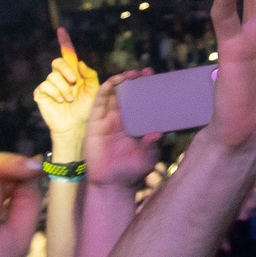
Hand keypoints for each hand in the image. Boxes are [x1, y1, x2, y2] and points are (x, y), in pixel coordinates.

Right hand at [33, 29, 99, 154]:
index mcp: (74, 73)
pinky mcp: (41, 93)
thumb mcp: (94, 90)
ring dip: (64, 88)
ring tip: (69, 99)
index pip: (68, 55)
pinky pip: (46, 85)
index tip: (61, 30)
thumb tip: (79, 62)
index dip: (64, 42)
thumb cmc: (87, 108)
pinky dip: (56, 93)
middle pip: (57, 62)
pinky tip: (60, 101)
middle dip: (66, 70)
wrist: (77, 125)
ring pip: (53, 76)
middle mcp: (61, 77)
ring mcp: (50, 85)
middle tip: (74, 81)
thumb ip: (90, 74)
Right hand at [85, 70, 164, 190]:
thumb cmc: (133, 170)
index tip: (160, 81)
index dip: (151, 91)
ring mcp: (110, 119)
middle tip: (147, 72)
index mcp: (139, 124)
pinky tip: (114, 82)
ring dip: (122, 81)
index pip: (146, 103)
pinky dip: (106, 90)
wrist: (112, 183)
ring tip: (132, 74)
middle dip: (138, 82)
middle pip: (131, 95)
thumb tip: (159, 133)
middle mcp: (125, 119)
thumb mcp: (148, 157)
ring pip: (115, 95)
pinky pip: (99, 102)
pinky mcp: (96, 122)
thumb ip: (153, 145)